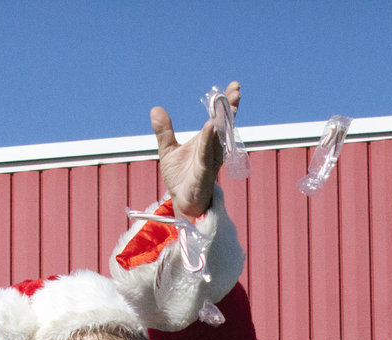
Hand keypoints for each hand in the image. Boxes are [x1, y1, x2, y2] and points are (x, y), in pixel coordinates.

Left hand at [150, 81, 240, 218]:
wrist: (181, 201)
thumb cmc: (179, 177)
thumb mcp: (168, 150)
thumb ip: (164, 131)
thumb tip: (155, 109)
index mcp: (207, 140)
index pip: (219, 117)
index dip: (226, 102)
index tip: (234, 86)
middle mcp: (213, 148)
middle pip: (224, 124)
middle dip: (230, 107)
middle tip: (236, 90)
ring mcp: (210, 160)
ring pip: (219, 137)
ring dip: (223, 120)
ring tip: (226, 103)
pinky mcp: (204, 173)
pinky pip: (207, 154)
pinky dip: (209, 140)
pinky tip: (211, 126)